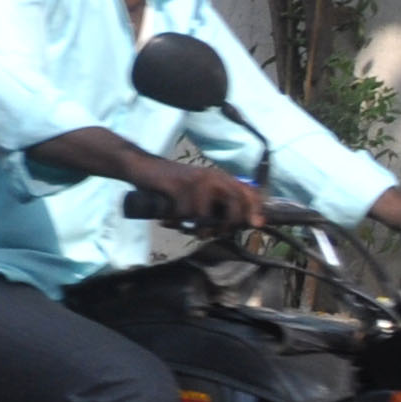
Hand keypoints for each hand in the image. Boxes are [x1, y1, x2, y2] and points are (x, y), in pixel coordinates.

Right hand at [135, 153, 266, 235]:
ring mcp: (196, 181)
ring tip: (185, 228)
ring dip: (196, 228)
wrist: (144, 167)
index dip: (256, 209)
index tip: (257, 225)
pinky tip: (169, 220)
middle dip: (227, 224)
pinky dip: (176, 222)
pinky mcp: (178, 187)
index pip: (248, 192)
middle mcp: (213, 177)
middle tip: (214, 234)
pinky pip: (184, 214)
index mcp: (221, 177)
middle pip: (235, 202)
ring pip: (206, 215)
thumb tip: (236, 223)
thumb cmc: (172, 184)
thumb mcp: (199, 190)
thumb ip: (216, 202)